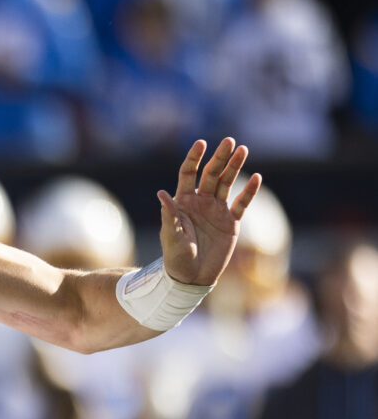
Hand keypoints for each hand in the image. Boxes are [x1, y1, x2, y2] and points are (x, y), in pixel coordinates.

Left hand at [159, 137, 259, 285]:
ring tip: (243, 150)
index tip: (201, 143)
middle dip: (220, 158)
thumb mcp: (171, 235)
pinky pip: (242, 204)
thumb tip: (161, 193)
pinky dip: (249, 192)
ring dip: (235, 167)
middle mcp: (200, 202)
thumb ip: (169, 214)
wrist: (192, 277)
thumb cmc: (176, 257)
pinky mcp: (231, 223)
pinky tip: (257, 178)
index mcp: (183, 202)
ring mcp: (217, 211)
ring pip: (228, 184)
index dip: (194, 158)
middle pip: (211, 174)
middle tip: (230, 141)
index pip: (188, 173)